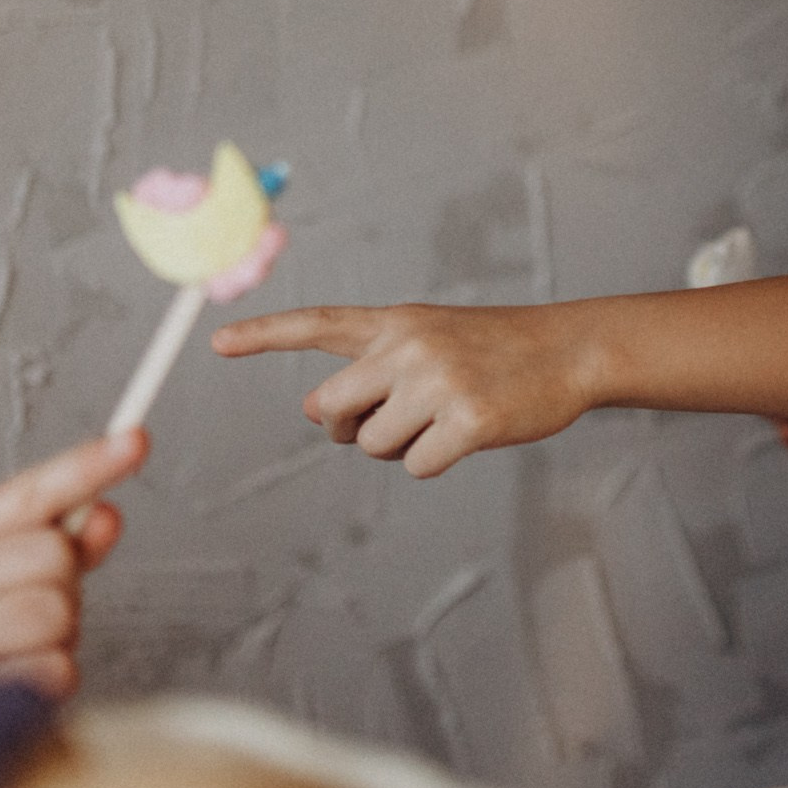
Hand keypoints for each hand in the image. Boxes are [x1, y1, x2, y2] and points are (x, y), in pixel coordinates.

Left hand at [212, 304, 593, 478]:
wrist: (570, 348)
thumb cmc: (496, 349)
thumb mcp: (433, 335)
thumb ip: (374, 365)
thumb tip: (320, 414)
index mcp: (396, 322)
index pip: (319, 324)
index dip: (264, 335)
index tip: (217, 343)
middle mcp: (409, 346)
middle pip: (332, 409)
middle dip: (353, 428)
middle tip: (397, 418)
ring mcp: (438, 382)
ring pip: (373, 446)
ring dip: (400, 448)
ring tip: (443, 419)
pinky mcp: (468, 419)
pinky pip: (416, 465)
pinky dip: (436, 461)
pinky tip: (469, 434)